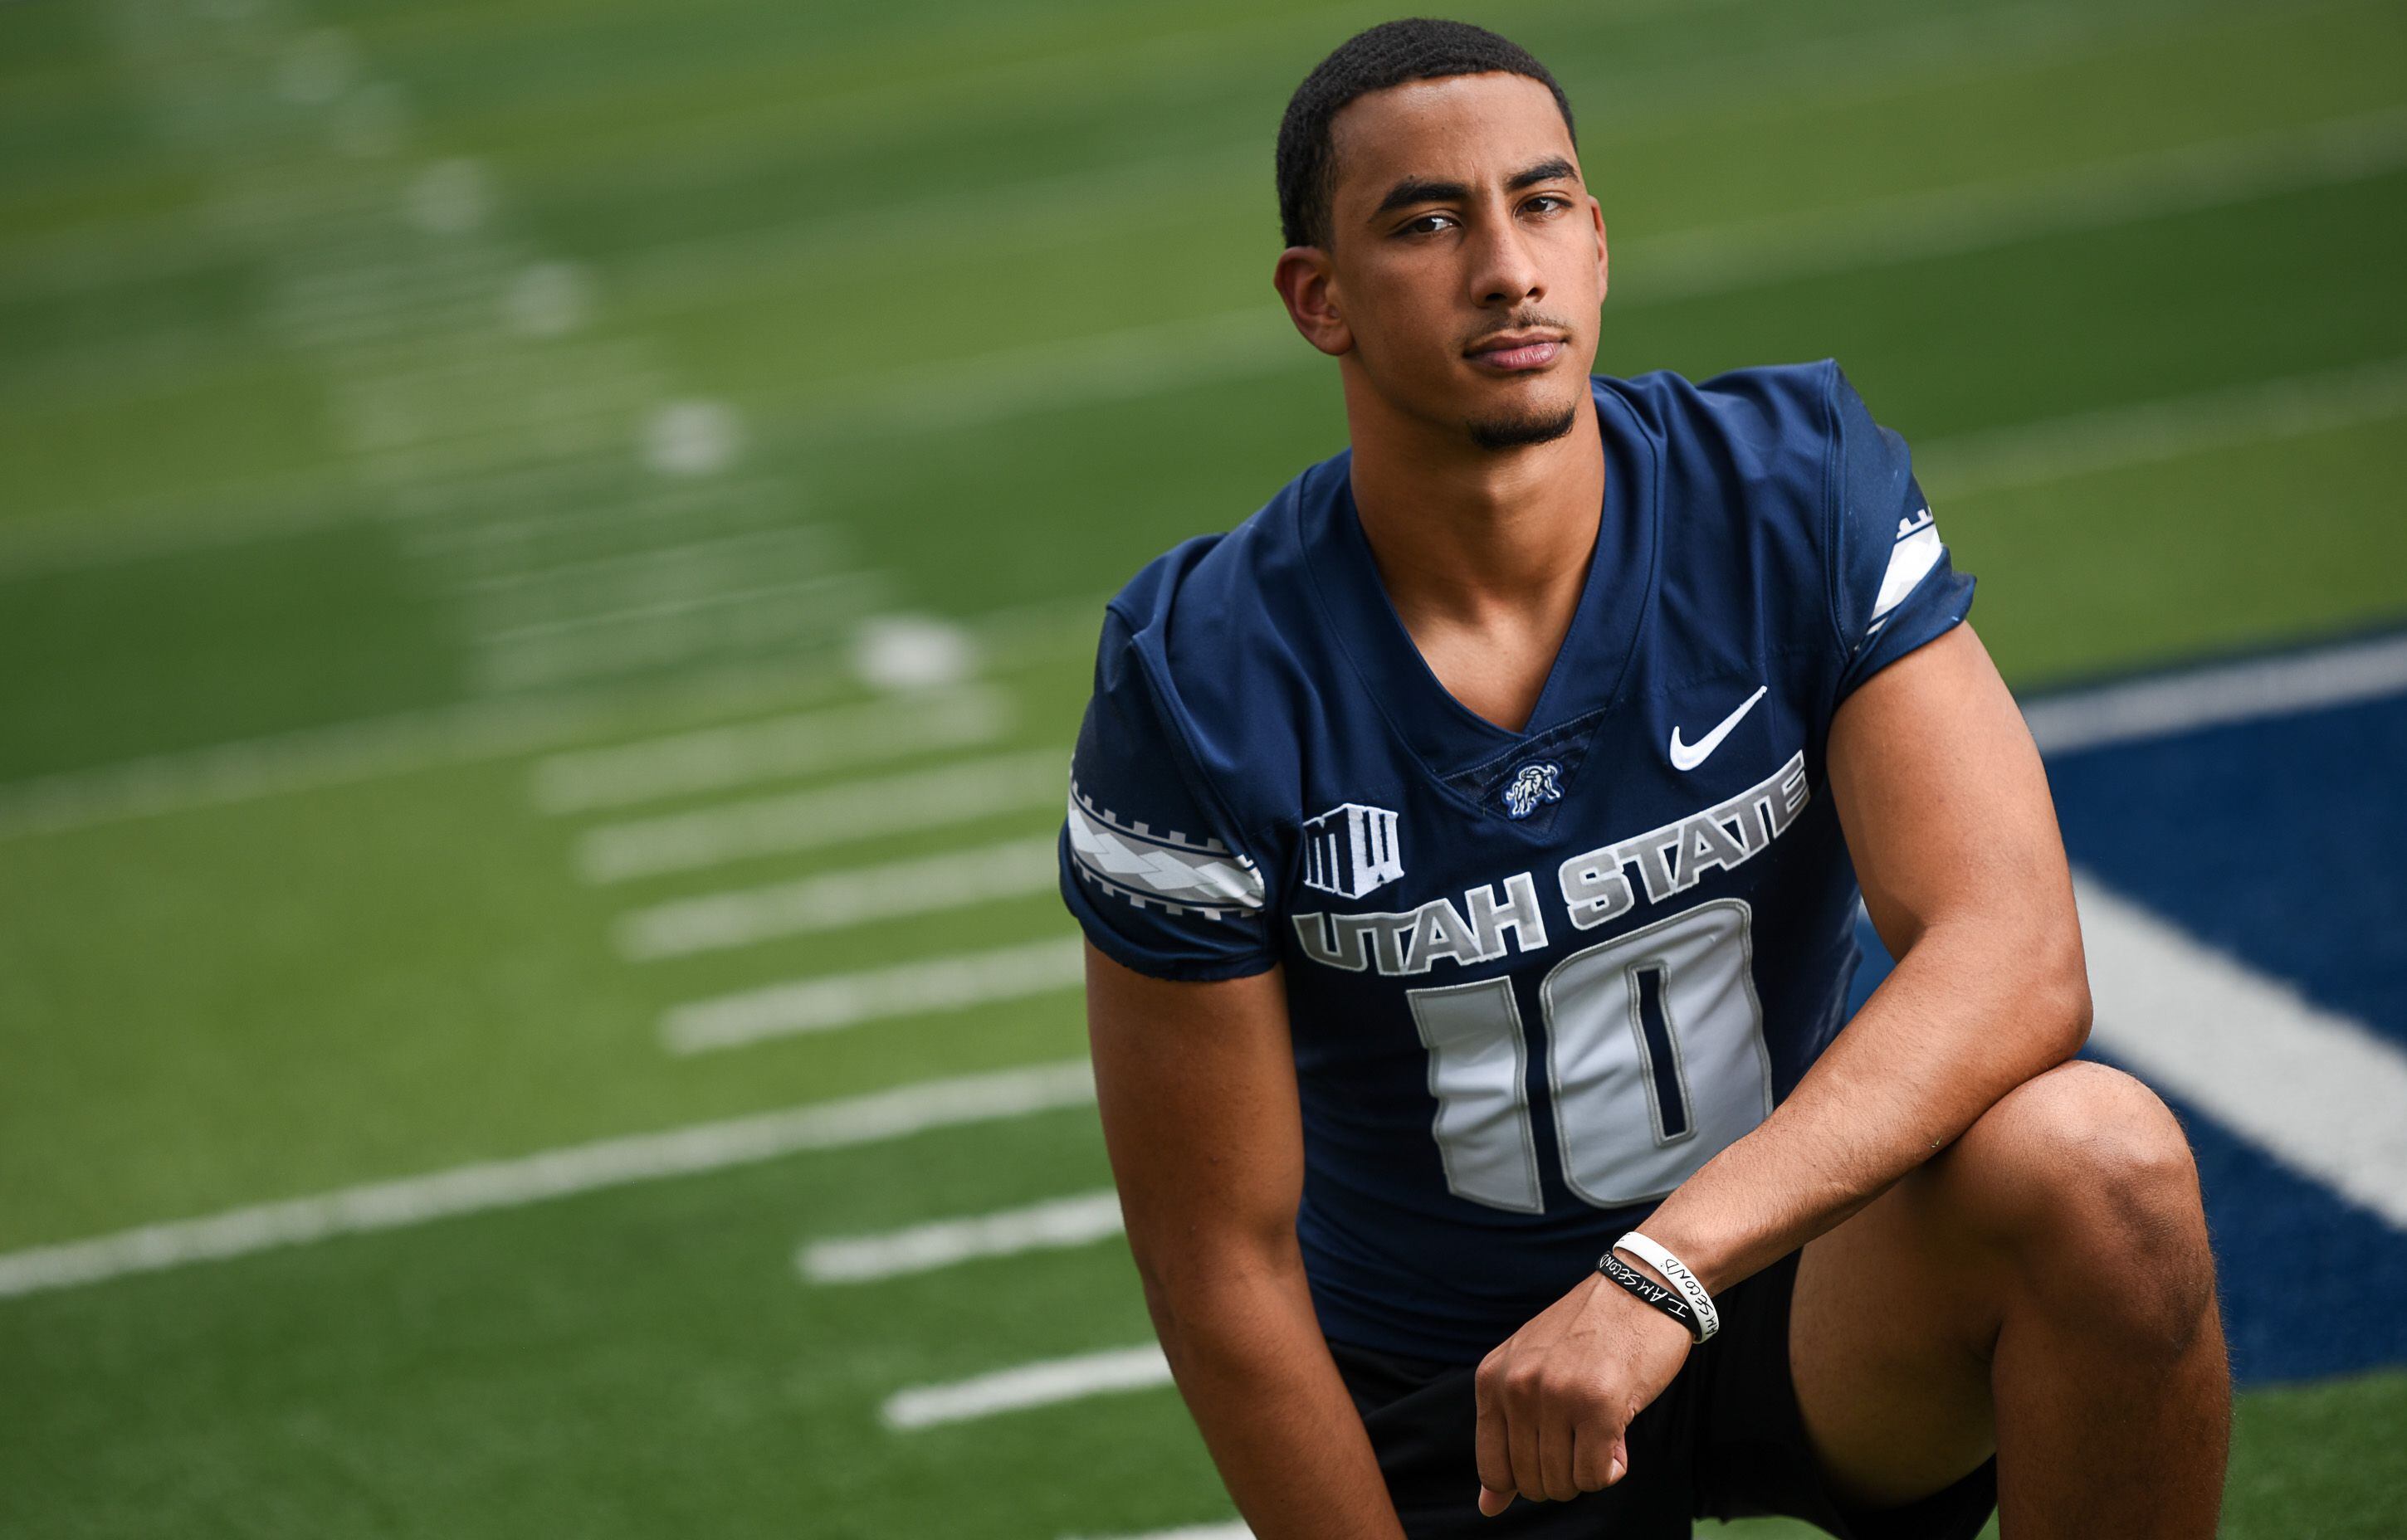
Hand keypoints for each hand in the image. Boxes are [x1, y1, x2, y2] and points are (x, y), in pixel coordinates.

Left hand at [1472, 1269, 1692, 1514]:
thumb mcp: (1532, 1371)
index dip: (1527, 1478)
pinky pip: (1596, 1476)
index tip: (1555, 1452)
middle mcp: (1517, 1386)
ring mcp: (1556, 1395)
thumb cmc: (1590, 1335)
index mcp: (1492, 1378)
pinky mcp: (1599, 1405)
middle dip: (1563, 1475)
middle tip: (1585, 1438)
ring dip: (1589, 1471)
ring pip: (1563, 1483)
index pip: (1493, 1468)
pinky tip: (1620, 1435)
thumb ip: (1506, 1436)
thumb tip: (1486, 1508)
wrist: (1644, 1286)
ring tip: (1603, 1429)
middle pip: (1530, 1482)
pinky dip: (1612, 1469)